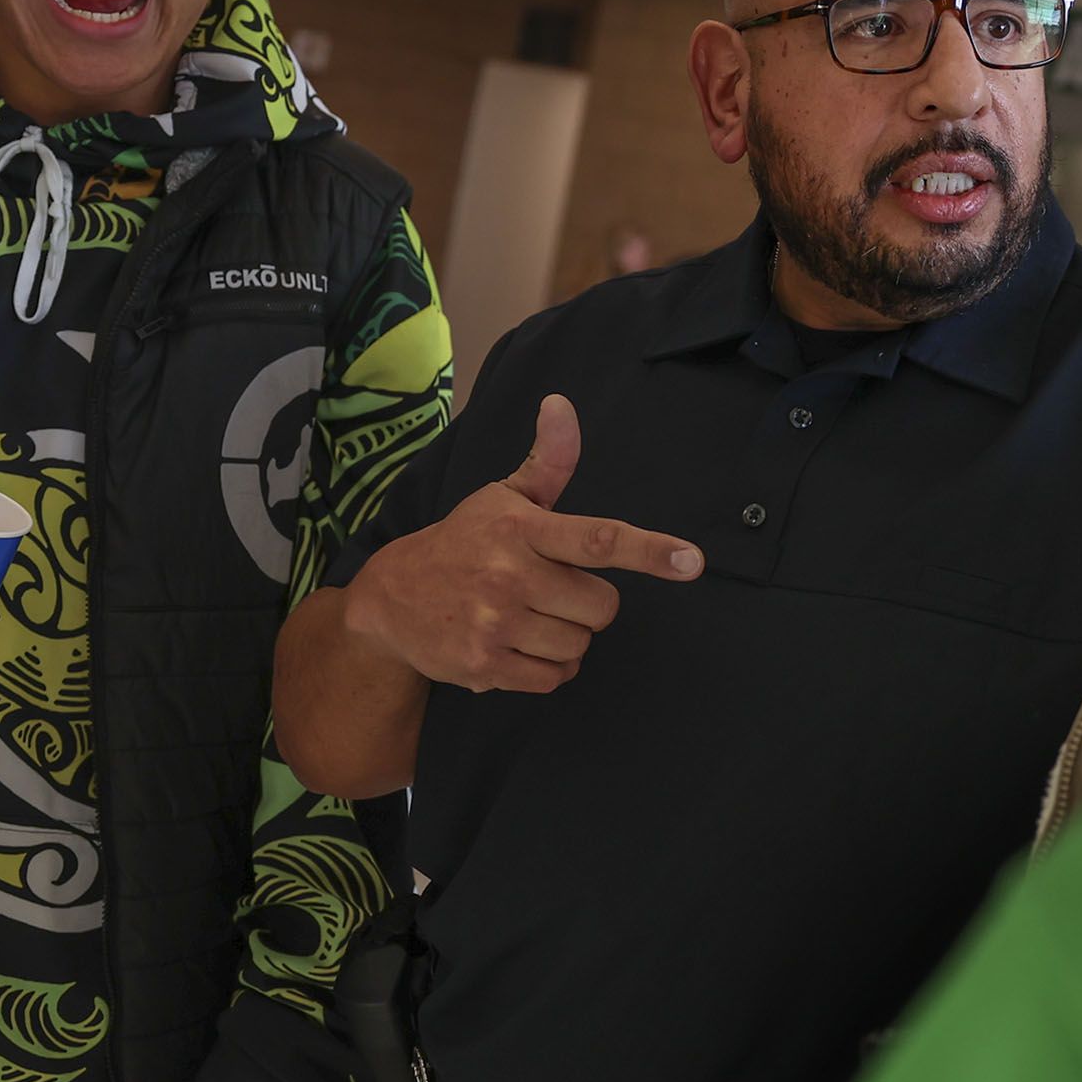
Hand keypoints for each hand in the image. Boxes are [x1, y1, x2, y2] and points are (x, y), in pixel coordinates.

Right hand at [342, 394, 702, 693]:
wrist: (389, 599)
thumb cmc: (463, 543)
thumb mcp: (502, 498)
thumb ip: (547, 462)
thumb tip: (561, 404)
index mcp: (522, 529)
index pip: (597, 539)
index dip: (649, 550)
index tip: (692, 561)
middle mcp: (509, 575)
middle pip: (602, 606)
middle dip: (588, 604)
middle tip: (551, 592)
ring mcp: (495, 623)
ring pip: (579, 645)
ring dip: (566, 638)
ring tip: (528, 619)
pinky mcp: (484, 665)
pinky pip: (554, 677)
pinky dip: (548, 668)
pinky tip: (517, 647)